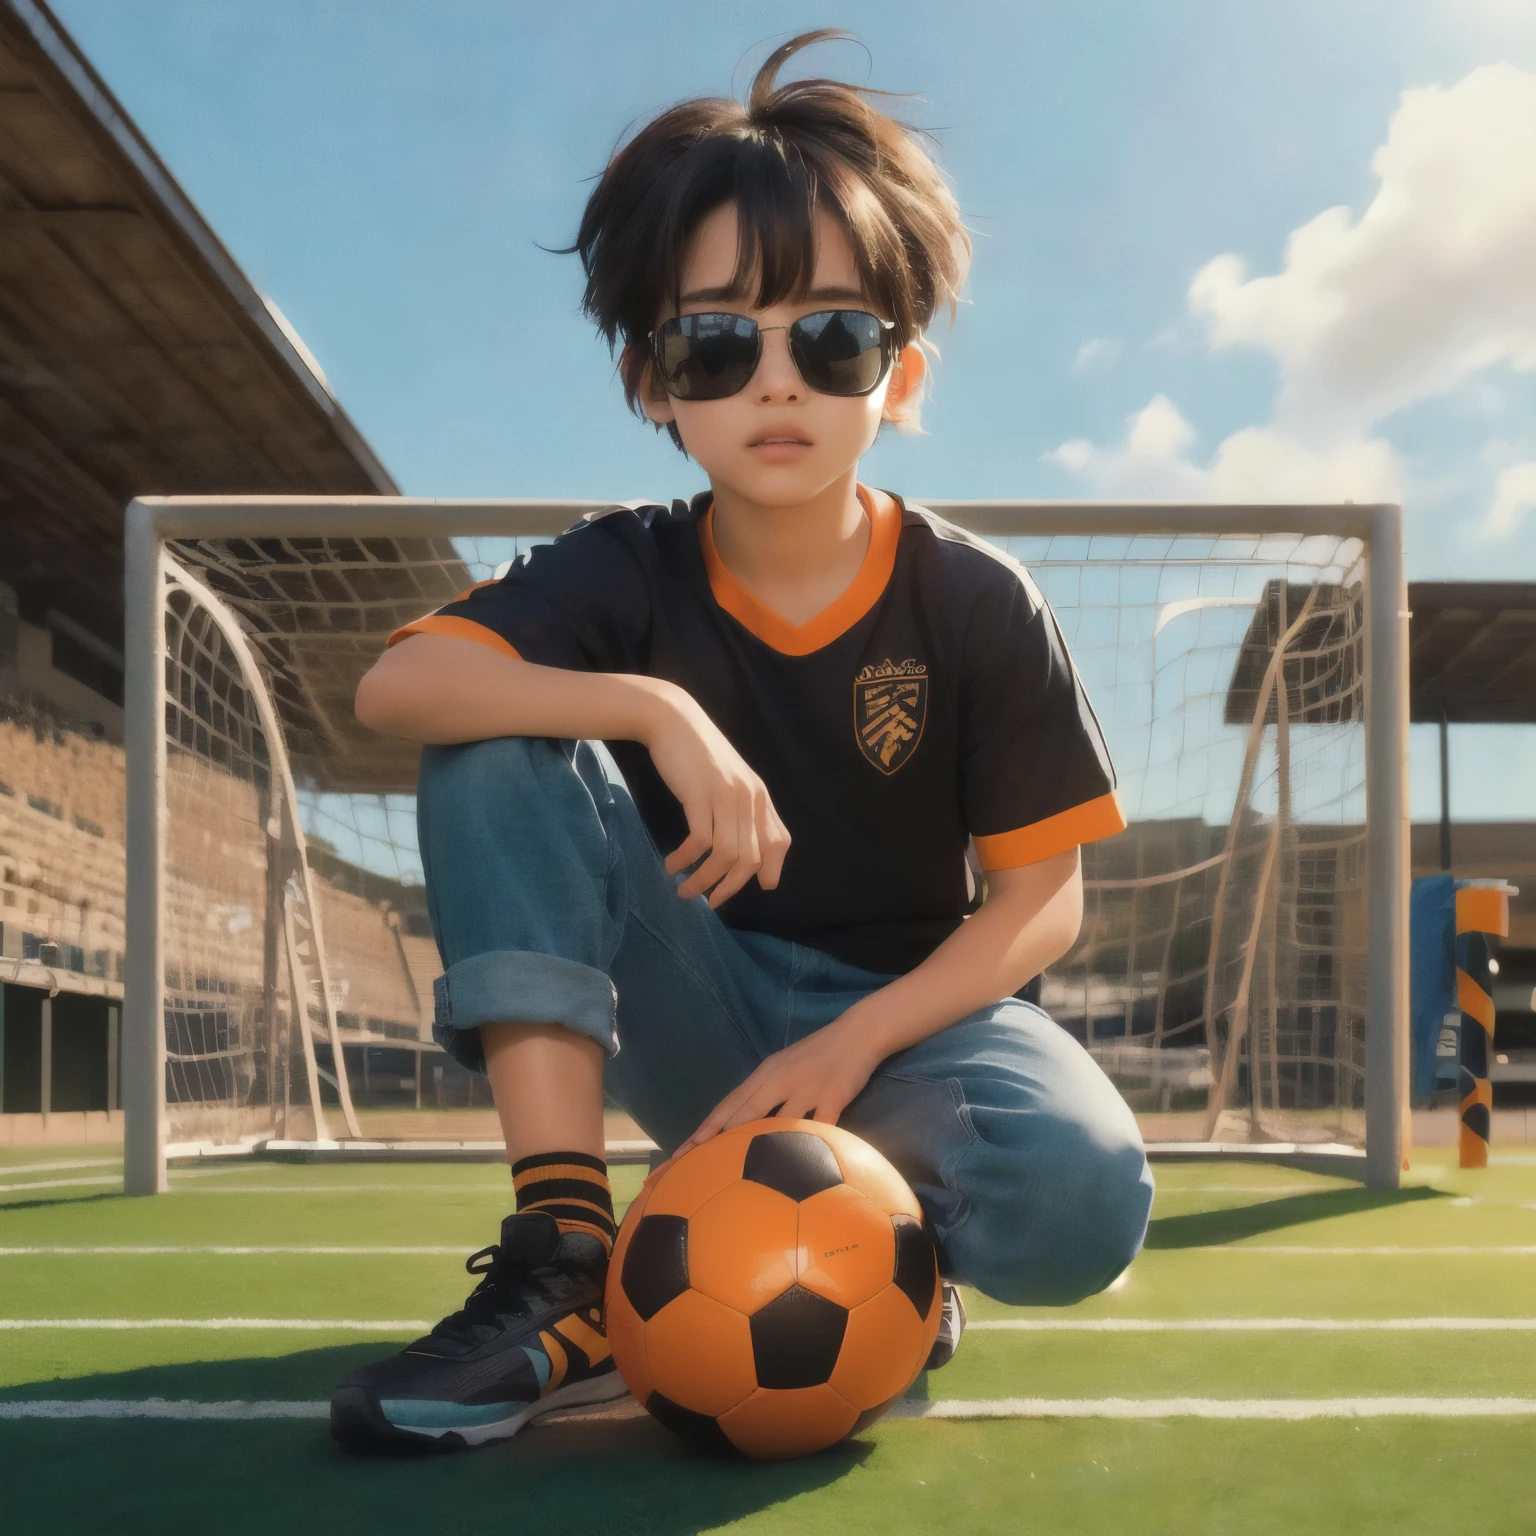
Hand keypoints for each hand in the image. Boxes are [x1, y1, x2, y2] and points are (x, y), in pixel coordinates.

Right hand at [643, 690, 791, 908]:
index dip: (769, 870)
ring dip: (705, 880)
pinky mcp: (700, 794)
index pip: (778, 842)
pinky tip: (672, 864)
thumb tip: (745, 853)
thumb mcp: (729, 781)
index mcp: (759, 796)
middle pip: (750, 857)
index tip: (753, 887)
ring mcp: (726, 795)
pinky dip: (686, 859)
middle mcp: (749, 797)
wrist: (673, 719)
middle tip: (710, 900)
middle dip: (730, 886)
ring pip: (726, 855)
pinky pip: (699, 841)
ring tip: (685, 890)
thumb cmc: (697, 754)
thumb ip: (741, 810)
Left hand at [674, 1016, 880, 1155]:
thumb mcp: (785, 1067)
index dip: (707, 1127)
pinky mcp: (832, 1095)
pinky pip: (818, 1126)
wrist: (857, 1033)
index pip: (729, 1103)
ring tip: (741, 1178)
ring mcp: (805, 1089)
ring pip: (776, 1122)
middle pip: (743, 1113)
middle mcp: (779, 1081)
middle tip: (695, 1165)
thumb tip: (745, 1124)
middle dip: (718, 1140)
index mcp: (765, 1074)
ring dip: (760, 1147)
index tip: (684, 1149)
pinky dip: (808, 1145)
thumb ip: (767, 1092)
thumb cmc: (819, 1052)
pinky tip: (800, 1166)